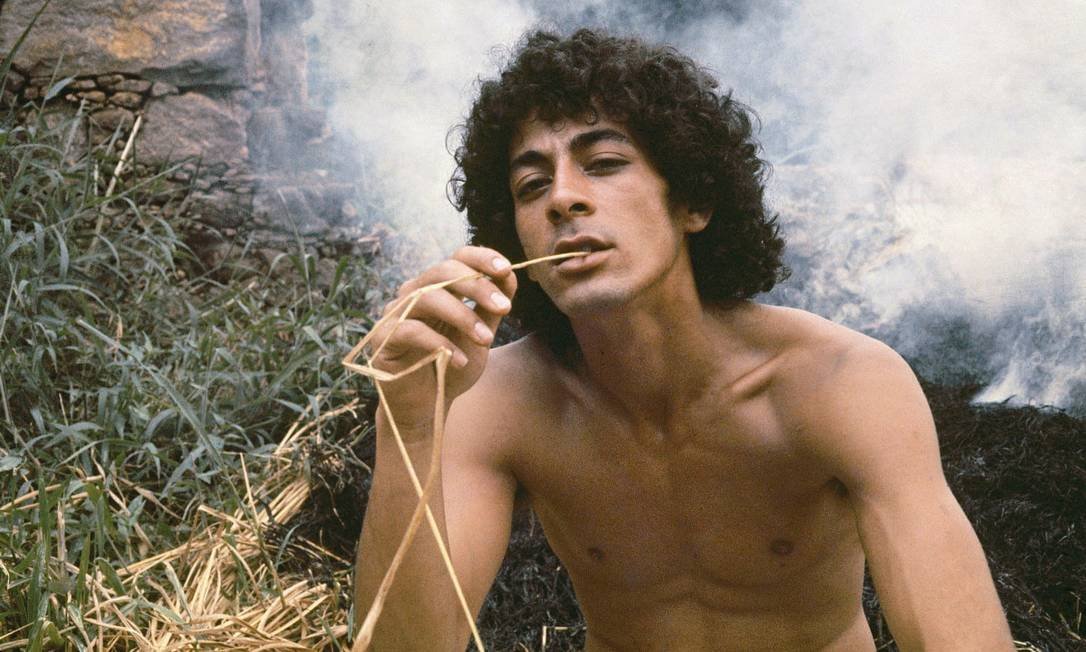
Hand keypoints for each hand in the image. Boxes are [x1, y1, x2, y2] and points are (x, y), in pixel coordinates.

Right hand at [367, 246, 516, 427]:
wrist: (427, 407)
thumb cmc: (452, 366)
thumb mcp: (480, 335)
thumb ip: (491, 308)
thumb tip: (509, 274)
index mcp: (438, 287)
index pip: (457, 258)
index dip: (481, 258)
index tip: (506, 269)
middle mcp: (414, 293)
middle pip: (443, 272)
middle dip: (477, 287)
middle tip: (505, 308)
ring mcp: (396, 313)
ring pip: (428, 297)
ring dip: (463, 316)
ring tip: (486, 340)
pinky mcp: (383, 338)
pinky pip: (411, 330)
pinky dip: (439, 343)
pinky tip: (459, 360)